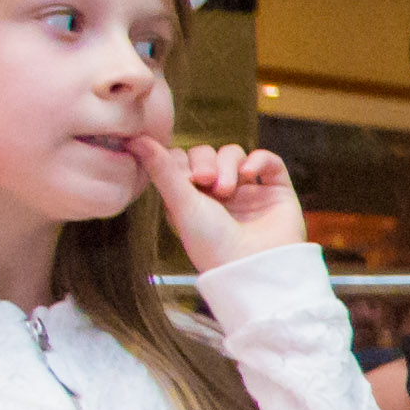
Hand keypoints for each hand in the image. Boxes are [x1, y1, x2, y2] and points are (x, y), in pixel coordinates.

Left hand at [125, 138, 310, 272]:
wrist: (254, 269)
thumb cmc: (212, 245)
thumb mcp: (181, 204)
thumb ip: (161, 170)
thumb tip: (134, 139)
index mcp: (192, 201)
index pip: (183, 161)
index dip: (181, 162)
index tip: (184, 179)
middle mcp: (219, 195)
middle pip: (207, 154)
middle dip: (205, 163)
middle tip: (205, 183)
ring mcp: (249, 192)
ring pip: (234, 154)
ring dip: (228, 165)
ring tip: (227, 190)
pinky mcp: (276, 192)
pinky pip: (269, 161)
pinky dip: (258, 160)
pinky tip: (249, 173)